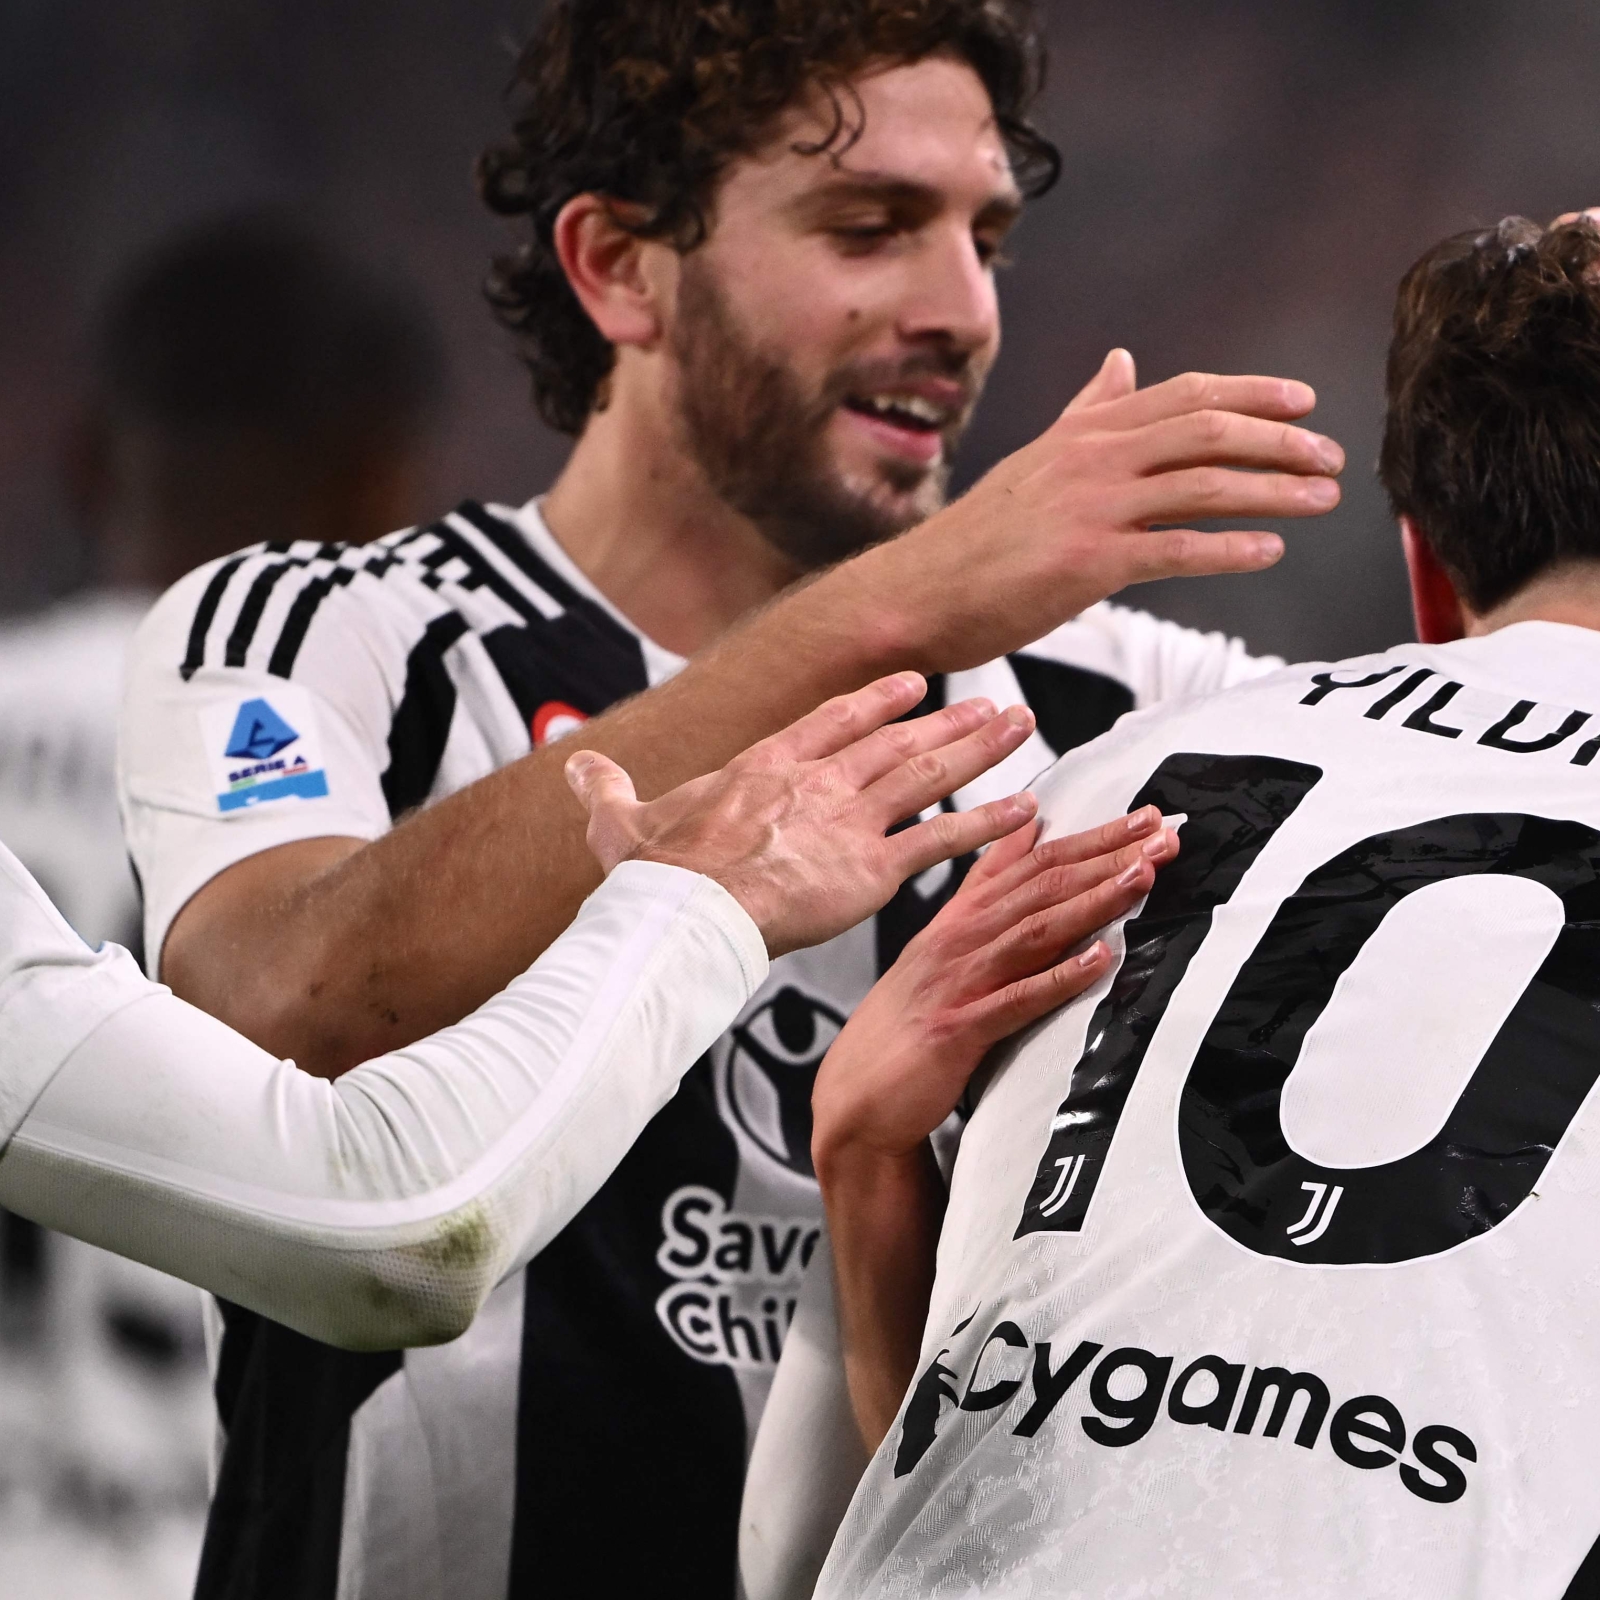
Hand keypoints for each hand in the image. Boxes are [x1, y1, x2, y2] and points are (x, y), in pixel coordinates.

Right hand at [564, 673, 1038, 953]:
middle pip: (897, 742)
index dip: (876, 703)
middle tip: (995, 705)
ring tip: (1020, 729)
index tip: (913, 686)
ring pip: (927, 774)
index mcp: (765, 766)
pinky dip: (985, 824)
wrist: (685, 913)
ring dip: (978, 750)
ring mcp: (848, 821)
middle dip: (950, 723)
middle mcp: (817, 782)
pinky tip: (1023, 813)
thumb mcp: (621, 821)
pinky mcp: (870, 869)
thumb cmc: (655, 877)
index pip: (833, 721)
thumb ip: (607, 790)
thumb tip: (576, 764)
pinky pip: (940, 842)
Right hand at [809, 804, 1177, 1446]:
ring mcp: (955, 984)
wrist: (854, 1103)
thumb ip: (983, 895)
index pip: (1029, 864)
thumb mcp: (942, 951)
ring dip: (1091, 902)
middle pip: (1039, 886)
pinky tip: (1101, 961)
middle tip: (1163, 831)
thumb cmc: (906, 1030)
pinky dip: (1058, 979)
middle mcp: (955, 941)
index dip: (1088, 837)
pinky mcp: (956, 1031)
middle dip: (1104, 855)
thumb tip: (1025, 838)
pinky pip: (1015, 1001)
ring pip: (1033, 931)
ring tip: (1142, 876)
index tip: (1144, 816)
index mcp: (956, 921)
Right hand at [843, 349, 1344, 671]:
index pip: (1184, 394)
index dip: (1251, 393)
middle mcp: (1093, 457)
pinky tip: (1270, 551)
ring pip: (1202, 485)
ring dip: (1272, 490)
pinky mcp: (1087, 562)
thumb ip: (1087, 411)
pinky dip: (1229, 548)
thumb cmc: (982, 536)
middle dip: (1279, 440)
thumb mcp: (1039, 459)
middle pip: (1206, 430)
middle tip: (1331, 454)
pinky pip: (1174, 549)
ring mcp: (1091, 507)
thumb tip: (1122, 361)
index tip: (1304, 401)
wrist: (919, 591)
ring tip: (1323, 499)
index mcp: (1086, 430)